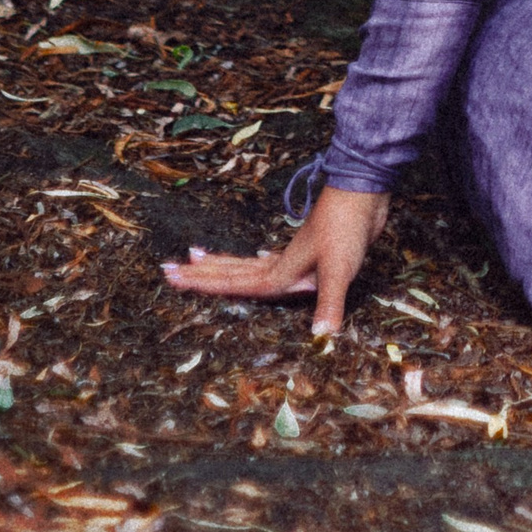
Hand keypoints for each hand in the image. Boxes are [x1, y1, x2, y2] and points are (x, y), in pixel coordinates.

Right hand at [160, 184, 386, 336]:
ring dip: (222, 264)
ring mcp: (293, 255)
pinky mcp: (310, 250)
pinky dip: (258, 262)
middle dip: (201, 274)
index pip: (233, 283)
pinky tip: (258, 258)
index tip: (171, 277)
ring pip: (248, 265)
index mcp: (280, 273)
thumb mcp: (338, 269)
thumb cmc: (348, 229)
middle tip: (168, 269)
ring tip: (195, 256)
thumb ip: (329, 304)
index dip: (203, 284)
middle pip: (232, 272)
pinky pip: (271, 261)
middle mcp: (280, 265)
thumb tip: (321, 340)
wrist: (364, 191)